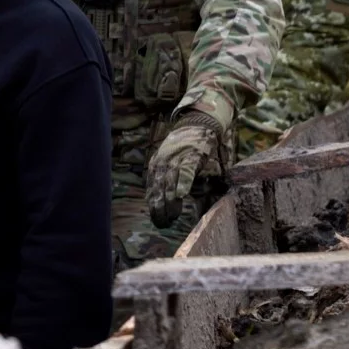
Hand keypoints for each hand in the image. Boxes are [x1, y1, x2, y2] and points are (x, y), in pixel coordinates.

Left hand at [146, 111, 224, 228]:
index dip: (153, 206)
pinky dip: (183, 183)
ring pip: (170, 183)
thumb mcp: (172, 164)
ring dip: (170, 201)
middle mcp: (162, 164)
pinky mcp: (190, 156)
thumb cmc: (185, 148)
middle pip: (158, 190)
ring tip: (172, 216)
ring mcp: (176, 160)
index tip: (157, 220)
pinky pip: (185, 172)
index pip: (151, 190)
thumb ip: (170, 180)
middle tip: (164, 224)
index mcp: (156, 166)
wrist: (196, 125)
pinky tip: (181, 196)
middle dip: (160, 208)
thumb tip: (172, 200)